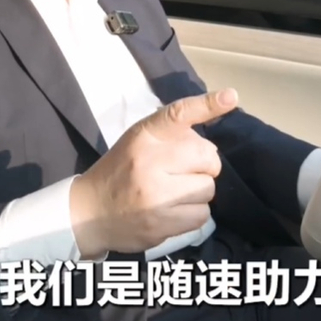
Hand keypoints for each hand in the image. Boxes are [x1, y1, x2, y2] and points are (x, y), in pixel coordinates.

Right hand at [70, 88, 238, 257]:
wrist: (89, 211)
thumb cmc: (121, 170)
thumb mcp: (138, 141)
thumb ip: (170, 135)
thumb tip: (212, 136)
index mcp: (144, 136)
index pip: (178, 114)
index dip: (207, 105)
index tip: (230, 97)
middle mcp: (149, 161)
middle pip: (207, 156)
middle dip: (205, 164)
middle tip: (186, 170)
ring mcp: (155, 195)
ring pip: (208, 188)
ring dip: (198, 191)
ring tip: (175, 193)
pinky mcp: (161, 224)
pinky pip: (202, 215)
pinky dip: (194, 213)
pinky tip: (174, 211)